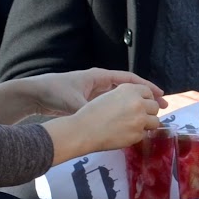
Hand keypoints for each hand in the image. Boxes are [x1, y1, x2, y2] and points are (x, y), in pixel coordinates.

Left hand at [31, 69, 164, 115]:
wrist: (36, 93)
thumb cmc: (55, 91)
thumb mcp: (73, 101)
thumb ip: (89, 110)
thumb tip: (103, 121)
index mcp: (99, 77)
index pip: (129, 79)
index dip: (146, 87)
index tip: (160, 95)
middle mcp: (100, 83)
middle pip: (129, 88)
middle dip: (146, 96)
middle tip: (162, 107)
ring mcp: (96, 93)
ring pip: (122, 98)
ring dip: (136, 105)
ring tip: (151, 115)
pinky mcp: (90, 102)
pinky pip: (113, 105)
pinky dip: (124, 111)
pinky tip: (131, 121)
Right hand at [72, 81, 160, 149]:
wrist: (84, 130)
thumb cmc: (92, 112)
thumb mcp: (111, 96)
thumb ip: (128, 96)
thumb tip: (144, 103)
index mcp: (129, 89)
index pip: (148, 92)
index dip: (146, 99)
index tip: (144, 104)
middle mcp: (137, 102)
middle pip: (154, 106)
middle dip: (149, 112)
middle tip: (138, 117)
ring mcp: (140, 119)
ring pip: (155, 121)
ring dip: (148, 124)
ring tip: (135, 126)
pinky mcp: (138, 134)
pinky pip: (145, 134)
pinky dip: (138, 135)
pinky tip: (126, 134)